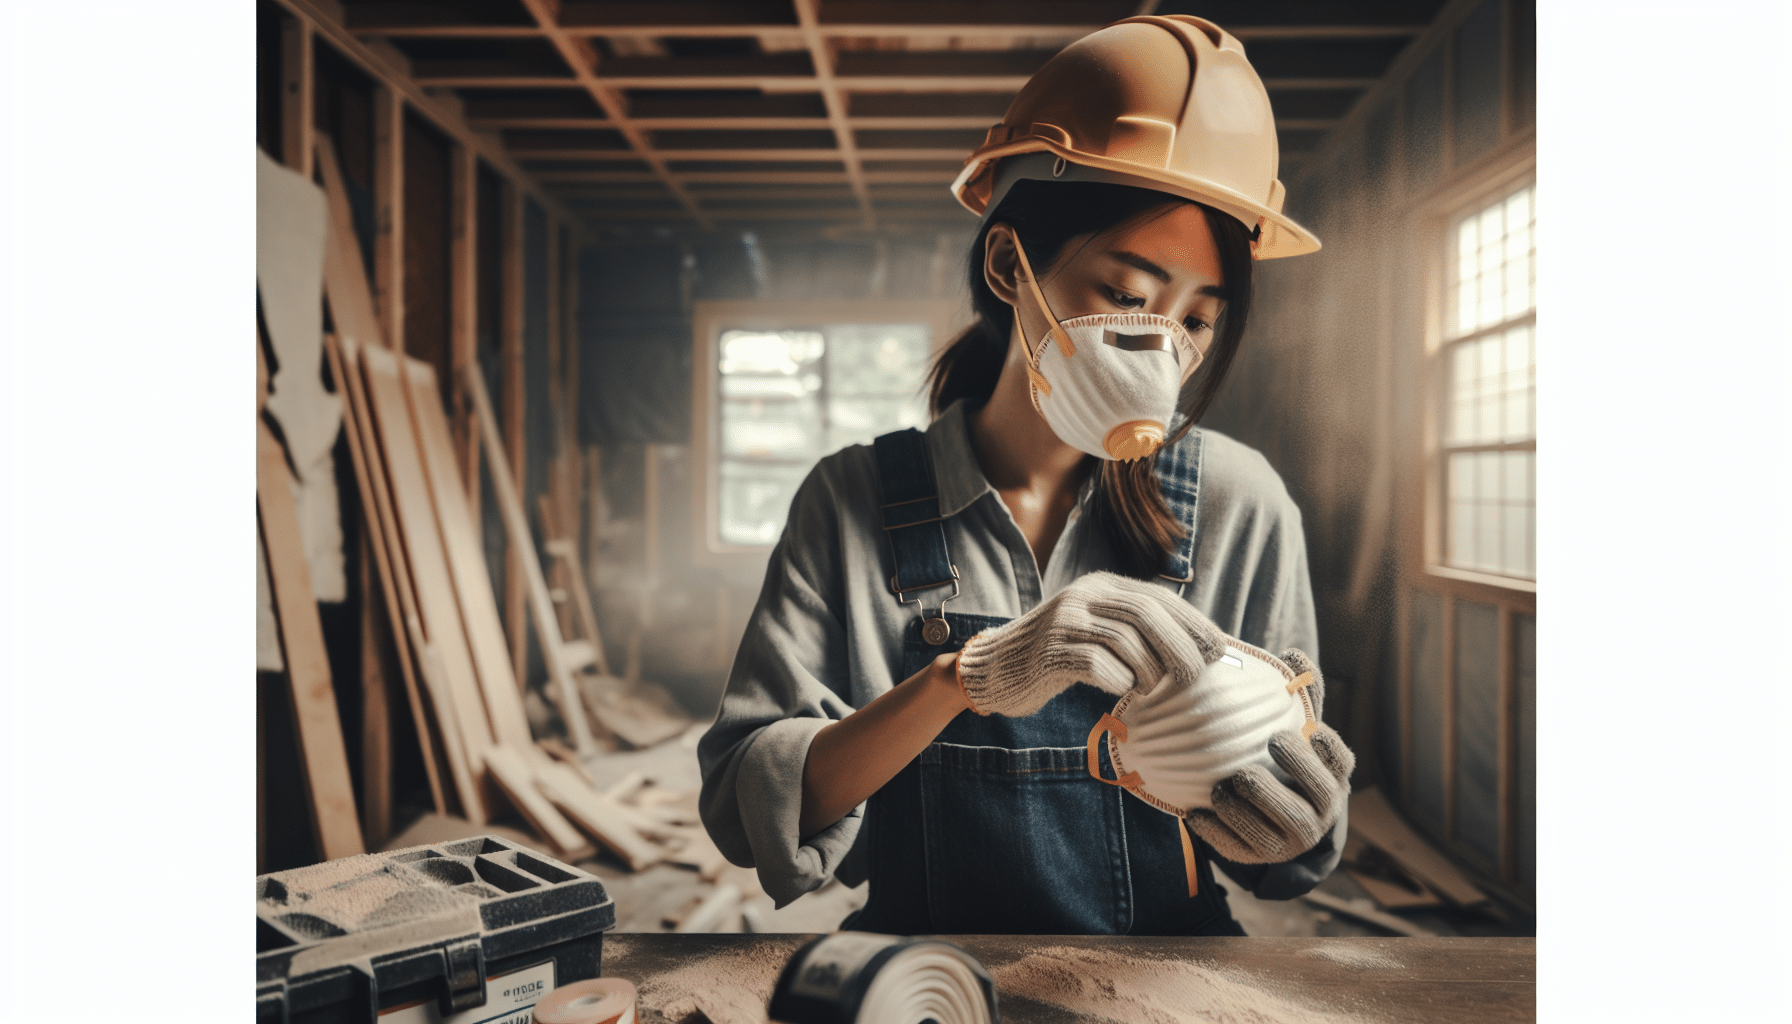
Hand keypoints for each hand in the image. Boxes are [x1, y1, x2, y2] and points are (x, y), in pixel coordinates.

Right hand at [954, 571, 1227, 716]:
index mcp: (1101, 586)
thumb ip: (1136, 631)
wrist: (995, 669)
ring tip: (1149, 688)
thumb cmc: (1058, 657)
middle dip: (1180, 647)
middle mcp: (1084, 596)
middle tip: (1195, 676)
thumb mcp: (1097, 631)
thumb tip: (1199, 650)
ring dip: (1149, 672)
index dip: (1193, 622)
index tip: (1218, 649)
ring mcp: (1065, 621)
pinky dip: (1119, 682)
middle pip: (1146, 614)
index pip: (1158, 598)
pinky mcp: (1050, 652)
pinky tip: (1120, 690)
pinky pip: (1098, 665)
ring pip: (1126, 641)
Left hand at [1183, 651, 1354, 863]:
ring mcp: (1288, 841)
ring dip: (1249, 807)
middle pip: (1315, 797)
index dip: (1330, 750)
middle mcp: (1318, 813)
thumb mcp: (1292, 730)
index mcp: (1330, 778)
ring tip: (1224, 784)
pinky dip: (1216, 832)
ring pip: (1274, 831)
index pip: (1341, 763)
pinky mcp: (1257, 859)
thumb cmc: (1282, 763)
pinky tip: (1196, 812)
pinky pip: (1238, 850)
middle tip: (1270, 743)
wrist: (1269, 821)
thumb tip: (1293, 652)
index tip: (1312, 731)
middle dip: (1294, 770)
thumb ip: (1297, 696)